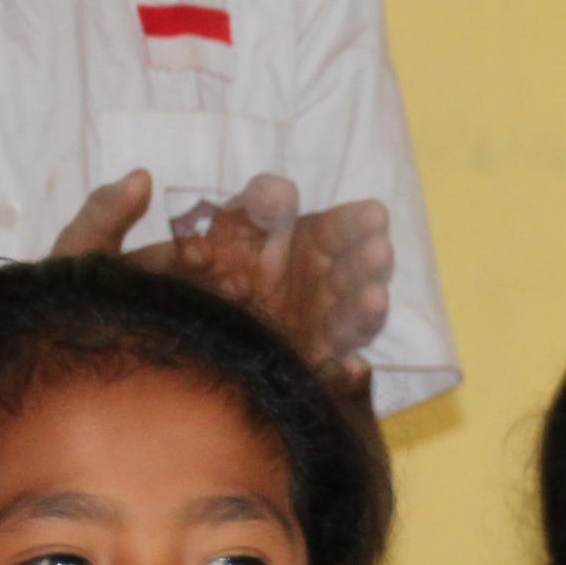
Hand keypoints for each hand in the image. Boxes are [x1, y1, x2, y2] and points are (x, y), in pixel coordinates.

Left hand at [55, 170, 394, 379]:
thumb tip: (141, 176)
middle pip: (323, 256)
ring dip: (360, 302)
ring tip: (376, 293)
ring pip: (337, 311)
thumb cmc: (87, 327)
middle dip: (351, 242)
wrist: (91, 403)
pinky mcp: (290, 378)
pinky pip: (326, 375)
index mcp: (230, 248)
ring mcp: (286, 332)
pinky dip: (345, 374)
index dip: (276, 203)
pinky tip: (353, 365)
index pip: (265, 215)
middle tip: (373, 238)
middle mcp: (269, 284)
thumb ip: (99, 219)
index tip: (277, 199)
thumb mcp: (80, 268)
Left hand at [159, 175, 395, 380]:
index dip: (358, 223)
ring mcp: (320, 327)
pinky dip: (347, 372)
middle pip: (354, 275)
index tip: (373, 215)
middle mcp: (325, 285)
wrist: (186, 316)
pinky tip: (354, 365)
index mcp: (315, 244)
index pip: (343, 230)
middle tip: (379, 251)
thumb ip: (257, 203)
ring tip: (374, 298)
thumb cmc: (216, 259)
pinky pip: (331, 371)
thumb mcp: (232, 222)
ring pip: (349, 322)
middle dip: (368, 263)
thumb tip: (284, 191)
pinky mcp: (309, 364)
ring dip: (364, 312)